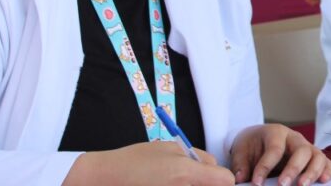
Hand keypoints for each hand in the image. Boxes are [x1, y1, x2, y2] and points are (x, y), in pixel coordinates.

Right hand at [63, 141, 233, 185]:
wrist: (104, 179)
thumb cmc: (134, 161)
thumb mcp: (169, 148)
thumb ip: (198, 157)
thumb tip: (215, 167)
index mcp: (186, 172)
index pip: (226, 180)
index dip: (222, 177)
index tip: (215, 176)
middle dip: (207, 184)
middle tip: (192, 178)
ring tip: (172, 180)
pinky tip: (167, 185)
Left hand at [231, 124, 330, 185]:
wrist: (259, 139)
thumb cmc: (252, 145)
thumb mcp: (241, 151)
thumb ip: (240, 164)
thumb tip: (241, 178)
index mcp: (276, 132)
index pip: (274, 149)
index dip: (266, 167)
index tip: (257, 183)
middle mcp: (295, 138)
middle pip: (301, 150)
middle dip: (293, 168)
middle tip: (283, 185)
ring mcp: (307, 147)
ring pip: (317, 155)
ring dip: (312, 172)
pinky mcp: (314, 157)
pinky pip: (326, 162)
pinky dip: (327, 171)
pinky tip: (324, 181)